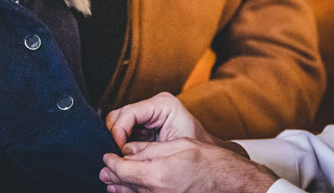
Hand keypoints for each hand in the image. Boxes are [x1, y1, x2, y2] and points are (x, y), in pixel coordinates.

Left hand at [99, 138, 277, 192]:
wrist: (230, 183)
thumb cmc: (208, 162)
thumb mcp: (176, 146)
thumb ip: (148, 149)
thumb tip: (126, 149)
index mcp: (157, 174)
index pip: (122, 170)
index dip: (111, 162)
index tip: (107, 156)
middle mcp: (157, 192)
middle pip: (124, 185)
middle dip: (112, 175)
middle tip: (104, 169)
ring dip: (120, 188)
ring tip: (111, 181)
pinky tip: (131, 190)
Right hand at [105, 92, 216, 148]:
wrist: (208, 158)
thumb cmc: (195, 151)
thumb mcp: (171, 147)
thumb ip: (147, 147)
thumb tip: (122, 153)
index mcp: (163, 104)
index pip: (129, 112)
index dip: (119, 131)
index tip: (119, 150)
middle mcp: (152, 105)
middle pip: (119, 115)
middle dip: (115, 135)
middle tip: (118, 155)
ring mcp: (146, 114)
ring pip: (117, 122)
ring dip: (116, 139)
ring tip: (121, 156)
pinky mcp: (143, 124)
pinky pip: (123, 131)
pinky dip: (120, 143)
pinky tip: (125, 155)